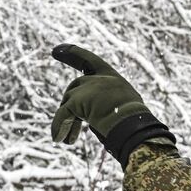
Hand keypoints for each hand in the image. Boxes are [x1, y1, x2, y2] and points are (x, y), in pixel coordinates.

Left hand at [50, 44, 173, 163]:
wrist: (134, 126)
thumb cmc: (135, 124)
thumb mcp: (125, 108)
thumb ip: (109, 105)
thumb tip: (94, 119)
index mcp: (112, 78)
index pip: (89, 61)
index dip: (72, 54)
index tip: (56, 50)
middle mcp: (99, 79)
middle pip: (74, 87)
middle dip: (68, 106)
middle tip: (65, 129)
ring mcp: (88, 88)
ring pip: (67, 102)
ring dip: (66, 123)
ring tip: (68, 140)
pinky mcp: (77, 100)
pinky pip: (62, 114)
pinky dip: (59, 127)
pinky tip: (59, 139)